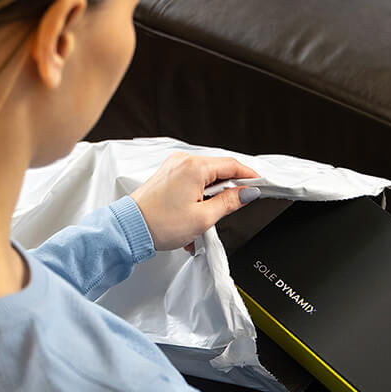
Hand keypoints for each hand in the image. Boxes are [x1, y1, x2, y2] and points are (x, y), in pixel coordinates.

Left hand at [130, 152, 261, 250]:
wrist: (129, 230)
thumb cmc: (159, 224)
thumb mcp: (203, 217)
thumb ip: (230, 202)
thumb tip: (248, 193)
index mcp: (194, 167)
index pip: (232, 165)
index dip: (249, 176)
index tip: (261, 185)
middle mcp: (182, 161)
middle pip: (218, 171)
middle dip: (227, 191)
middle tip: (234, 208)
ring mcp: (173, 168)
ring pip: (204, 179)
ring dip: (210, 199)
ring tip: (205, 222)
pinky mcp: (166, 176)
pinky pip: (191, 183)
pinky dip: (197, 199)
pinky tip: (194, 219)